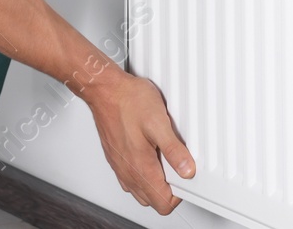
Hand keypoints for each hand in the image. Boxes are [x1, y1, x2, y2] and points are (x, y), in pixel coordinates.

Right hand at [83, 69, 194, 214]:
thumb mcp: (158, 122)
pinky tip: (148, 154)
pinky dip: (141, 174)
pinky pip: (130, 178)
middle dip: (167, 190)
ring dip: (154, 183)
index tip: (184, 177)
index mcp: (141, 168)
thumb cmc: (128, 101)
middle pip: (152, 201)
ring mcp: (120, 166)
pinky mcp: (115, 158)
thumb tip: (187, 170)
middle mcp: (128, 172)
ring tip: (163, 160)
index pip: (163, 203)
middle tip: (176, 168)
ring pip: (140, 191)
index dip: (179, 194)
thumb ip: (174, 150)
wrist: (104, 89)